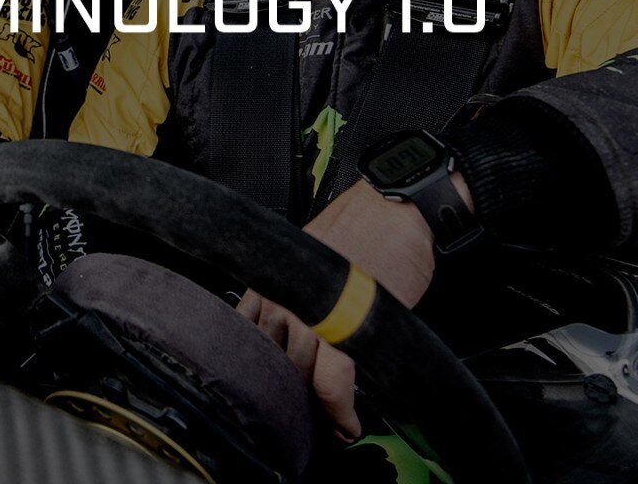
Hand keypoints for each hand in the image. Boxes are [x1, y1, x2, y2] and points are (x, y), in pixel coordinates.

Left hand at [238, 176, 460, 439]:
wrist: (393, 209)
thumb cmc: (359, 229)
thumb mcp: (307, 260)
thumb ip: (291, 297)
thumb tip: (290, 338)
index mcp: (267, 283)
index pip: (244, 342)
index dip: (255, 379)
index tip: (267, 400)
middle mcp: (281, 299)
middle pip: (271, 366)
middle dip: (285, 399)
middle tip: (302, 421)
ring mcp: (310, 313)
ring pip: (300, 378)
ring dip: (313, 410)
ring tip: (327, 427)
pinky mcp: (344, 324)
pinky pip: (332, 381)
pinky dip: (338, 409)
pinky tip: (346, 422)